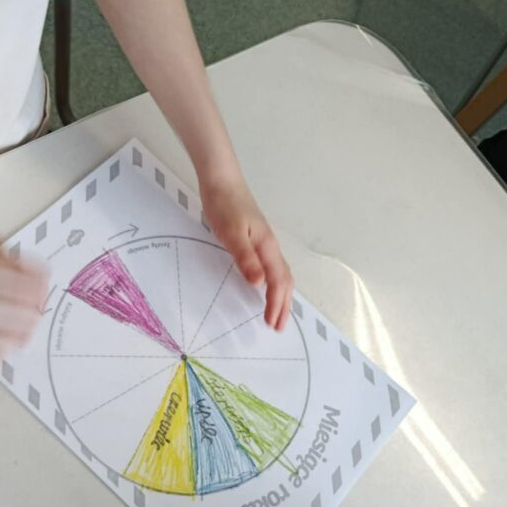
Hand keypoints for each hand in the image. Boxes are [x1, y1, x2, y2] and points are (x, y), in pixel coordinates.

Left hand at [201, 176, 293, 330]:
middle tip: (278, 327)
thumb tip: (259, 285)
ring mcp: (264, 242)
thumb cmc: (225, 205)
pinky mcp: (255, 239)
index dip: (277, 305)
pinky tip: (264, 287)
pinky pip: (271, 267)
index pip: (278, 282)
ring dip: (281, 296)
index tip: (272, 324)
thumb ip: (246, 259)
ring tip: (276, 313)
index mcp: (267, 247)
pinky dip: (273, 283)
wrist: (221, 180)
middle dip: (284, 305)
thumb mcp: (232, 233)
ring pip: (280, 274)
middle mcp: (270, 246)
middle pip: (285, 281)